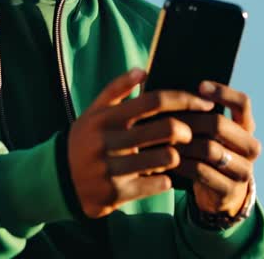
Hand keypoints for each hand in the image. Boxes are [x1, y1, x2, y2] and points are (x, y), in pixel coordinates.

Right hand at [67, 68, 216, 217]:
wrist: (58, 180)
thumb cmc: (85, 140)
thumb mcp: (93, 112)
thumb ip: (117, 90)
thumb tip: (143, 69)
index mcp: (106, 117)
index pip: (154, 100)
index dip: (184, 99)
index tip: (204, 102)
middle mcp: (108, 142)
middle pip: (166, 129)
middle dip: (186, 130)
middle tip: (189, 133)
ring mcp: (112, 169)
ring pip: (166, 158)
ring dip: (176, 156)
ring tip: (171, 155)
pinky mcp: (117, 193)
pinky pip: (158, 184)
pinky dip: (165, 179)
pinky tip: (159, 176)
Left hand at [169, 81, 259, 215]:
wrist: (218, 195)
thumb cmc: (207, 153)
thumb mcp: (209, 133)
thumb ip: (199, 112)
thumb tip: (169, 86)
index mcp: (246, 127)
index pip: (242, 103)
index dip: (222, 92)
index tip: (200, 86)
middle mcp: (250, 147)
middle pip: (220, 124)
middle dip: (190, 120)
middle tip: (165, 117)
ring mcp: (243, 170)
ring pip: (209, 148)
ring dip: (182, 143)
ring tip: (162, 139)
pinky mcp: (229, 189)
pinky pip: (201, 171)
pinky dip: (180, 163)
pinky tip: (166, 159)